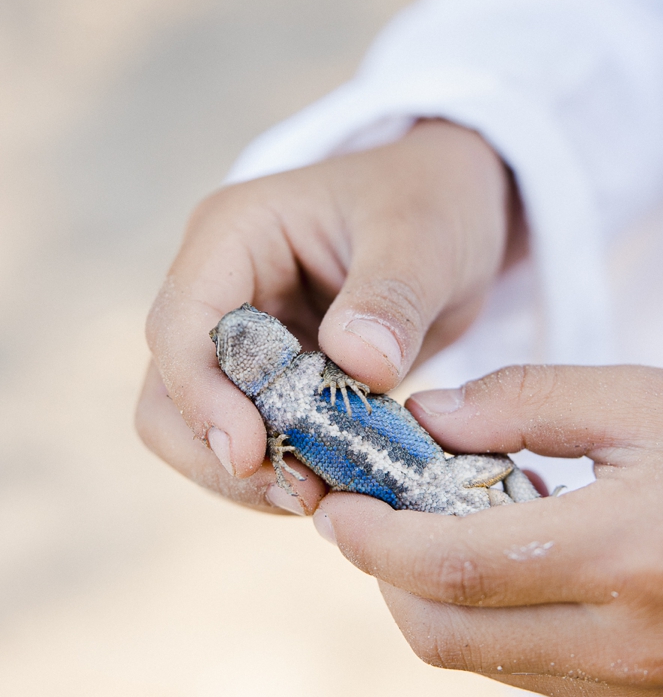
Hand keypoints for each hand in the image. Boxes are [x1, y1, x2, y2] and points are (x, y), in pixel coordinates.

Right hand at [135, 119, 523, 514]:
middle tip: (303, 494)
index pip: (180, 326)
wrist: (458, 207)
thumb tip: (359, 361)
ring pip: (202, 428)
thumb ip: (393, 296)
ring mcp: (242, 336)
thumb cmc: (434, 200)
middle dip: (222, 452)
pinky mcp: (276, 378)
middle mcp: (220, 287)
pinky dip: (293, 468)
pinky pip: (261, 436)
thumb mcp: (426, 235)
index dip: (202, 396)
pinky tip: (343, 483)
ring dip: (256, 472)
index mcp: (234, 233)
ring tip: (328, 496)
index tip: (251, 452)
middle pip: (169, 392)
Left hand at [315, 364, 662, 696]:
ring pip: (478, 660)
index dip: (374, 540)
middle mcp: (632, 640)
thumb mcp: (644, 400)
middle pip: (445, 633)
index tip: (339, 502)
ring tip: (447, 524)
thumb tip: (420, 421)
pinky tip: (509, 564)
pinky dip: (487, 622)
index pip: (454, 569)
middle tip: (373, 512)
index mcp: (632, 551)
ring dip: (432, 597)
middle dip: (385, 575)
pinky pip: (527, 673)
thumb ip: (524, 404)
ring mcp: (640, 687)